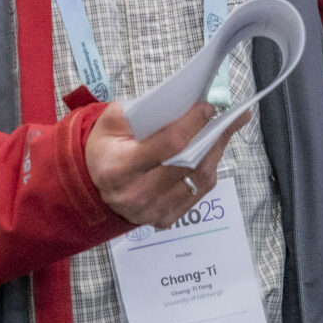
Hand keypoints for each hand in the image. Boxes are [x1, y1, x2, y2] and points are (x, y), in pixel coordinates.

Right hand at [85, 100, 248, 228]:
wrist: (91, 182)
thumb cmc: (105, 146)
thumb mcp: (112, 121)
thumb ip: (144, 111)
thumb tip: (186, 103)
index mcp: (119, 168)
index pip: (169, 144)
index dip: (193, 123)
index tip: (208, 106)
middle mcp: (136, 195)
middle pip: (188, 164)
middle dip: (212, 137)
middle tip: (230, 117)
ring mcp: (151, 212)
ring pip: (198, 180)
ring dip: (215, 153)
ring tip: (224, 132)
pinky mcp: (164, 220)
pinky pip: (197, 194)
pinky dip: (207, 171)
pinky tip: (210, 154)